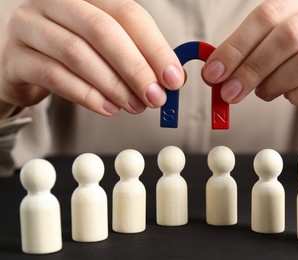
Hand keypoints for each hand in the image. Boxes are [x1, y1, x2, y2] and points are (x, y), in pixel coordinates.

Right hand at [0, 0, 183, 115]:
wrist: (27, 66)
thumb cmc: (74, 56)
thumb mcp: (107, 49)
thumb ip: (137, 57)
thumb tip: (172, 78)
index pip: (128, 14)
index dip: (155, 48)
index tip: (174, 78)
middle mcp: (55, 2)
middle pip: (102, 29)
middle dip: (135, 68)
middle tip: (155, 97)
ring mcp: (29, 26)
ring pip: (77, 53)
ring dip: (113, 85)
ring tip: (134, 106)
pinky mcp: (14, 57)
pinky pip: (54, 75)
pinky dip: (87, 95)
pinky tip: (108, 108)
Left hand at [202, 0, 297, 115]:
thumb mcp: (289, 43)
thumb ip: (256, 49)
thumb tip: (217, 71)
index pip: (269, 13)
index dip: (237, 45)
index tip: (214, 73)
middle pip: (289, 34)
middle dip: (253, 67)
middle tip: (232, 91)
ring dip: (276, 82)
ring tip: (264, 93)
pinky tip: (291, 97)